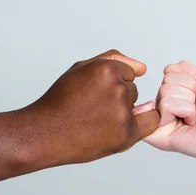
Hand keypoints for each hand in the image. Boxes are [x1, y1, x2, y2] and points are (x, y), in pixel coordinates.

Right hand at [19, 50, 159, 166]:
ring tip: (96, 121)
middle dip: (117, 98)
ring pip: (135, 106)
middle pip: (132, 90)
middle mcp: (117, 89)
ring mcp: (122, 113)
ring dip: (123, 112)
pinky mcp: (126, 134)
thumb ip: (112, 60)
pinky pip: (150, 122)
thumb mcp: (80, 69)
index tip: (95, 93)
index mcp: (105, 70)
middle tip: (92, 109)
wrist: (45, 134)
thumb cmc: (60, 102)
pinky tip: (125, 126)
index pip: (127, 72)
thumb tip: (142, 68)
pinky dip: (143, 123)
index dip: (111, 83)